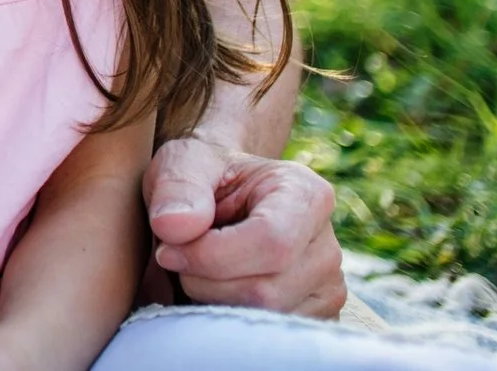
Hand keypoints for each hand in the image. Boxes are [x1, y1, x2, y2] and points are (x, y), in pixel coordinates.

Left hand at [145, 136, 344, 315]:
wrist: (221, 195)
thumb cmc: (204, 176)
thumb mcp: (183, 162)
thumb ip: (176, 187)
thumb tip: (173, 227)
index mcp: (307, 194)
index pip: (271, 242)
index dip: (212, 256)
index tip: (169, 250)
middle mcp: (327, 245)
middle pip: (266, 290)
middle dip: (205, 281)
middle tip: (177, 258)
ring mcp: (327, 287)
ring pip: (264, 318)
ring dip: (212, 300)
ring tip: (198, 269)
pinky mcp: (316, 317)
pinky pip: (267, 334)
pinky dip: (229, 317)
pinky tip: (216, 288)